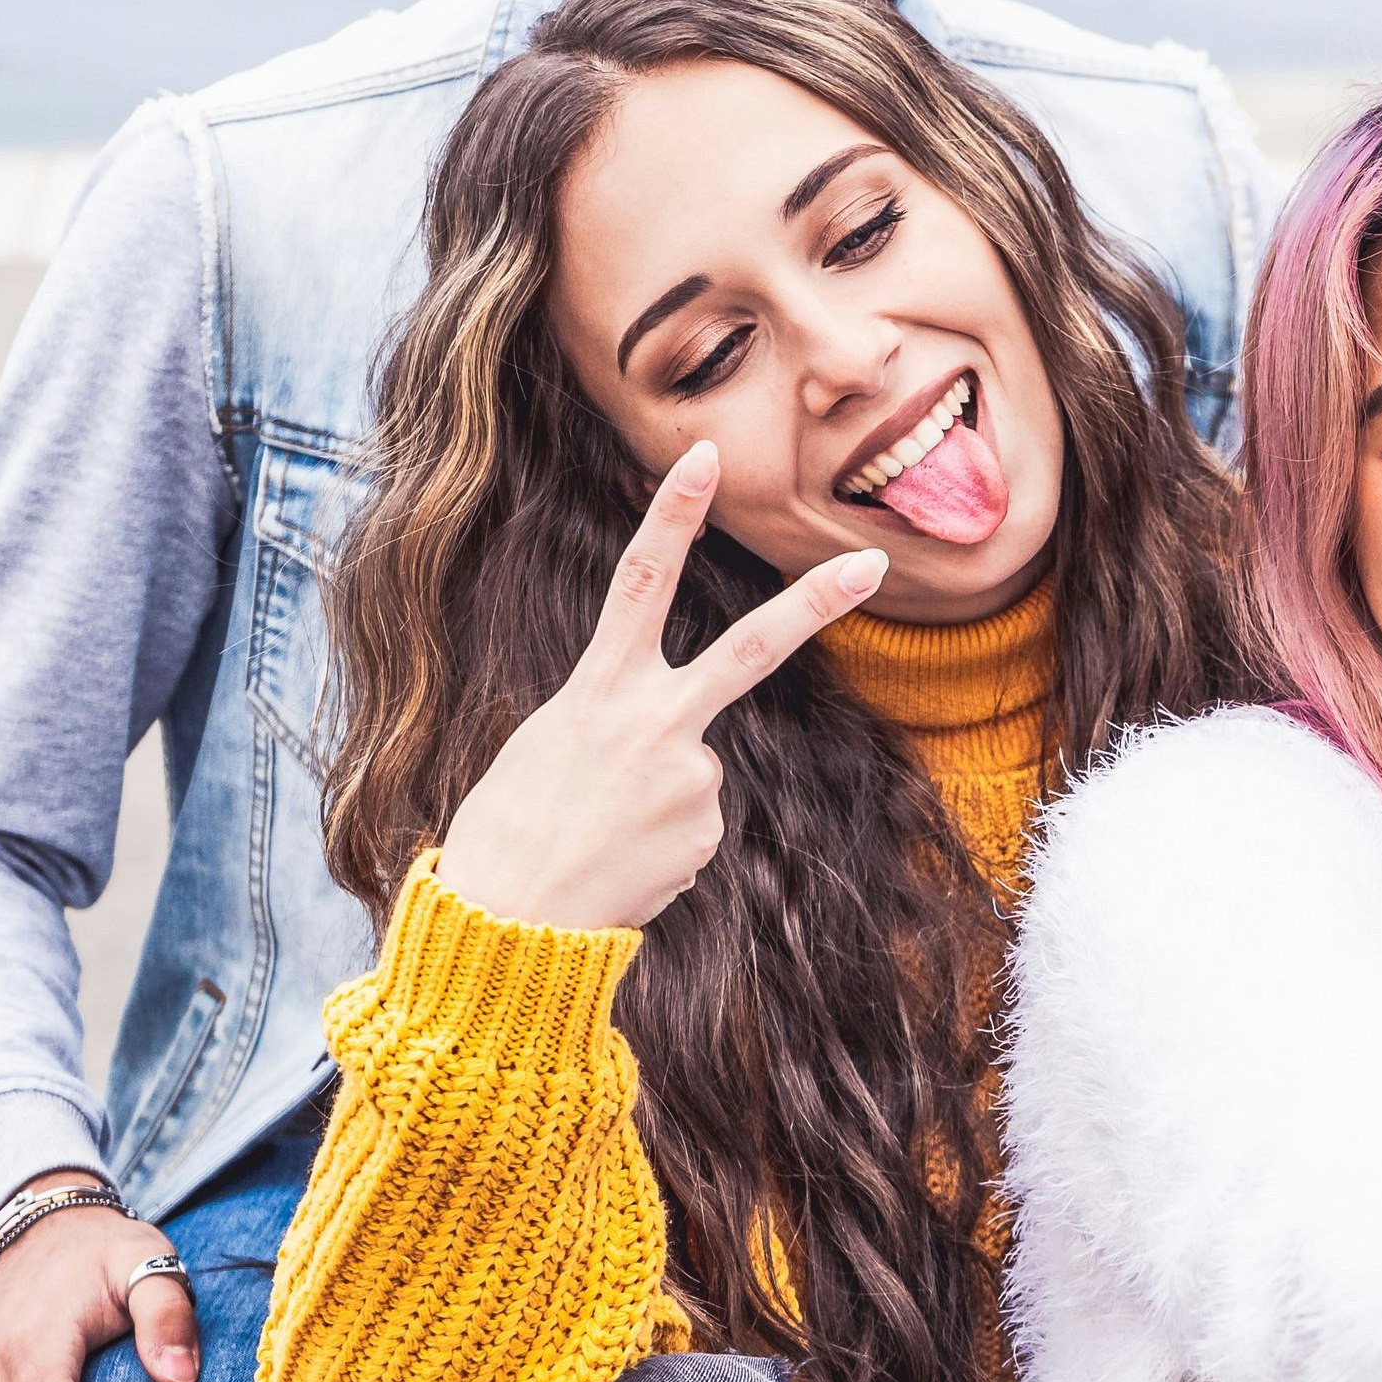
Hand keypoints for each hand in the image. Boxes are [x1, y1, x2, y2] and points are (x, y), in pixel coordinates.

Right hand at [435, 441, 884, 931]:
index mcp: (598, 690)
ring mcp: (692, 778)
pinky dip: (661, 844)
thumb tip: (677, 752)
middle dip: (815, 601)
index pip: (639, 581)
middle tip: (874, 564)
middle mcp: (655, 724)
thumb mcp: (545, 748)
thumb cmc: (507, 833)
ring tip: (599, 836)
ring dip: (656, 803)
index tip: (704, 454)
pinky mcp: (708, 834)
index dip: (672, 515)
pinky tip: (621, 864)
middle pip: (751, 647)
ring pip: (694, 771)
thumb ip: (615, 723)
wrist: (507, 926)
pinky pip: (694, 826)